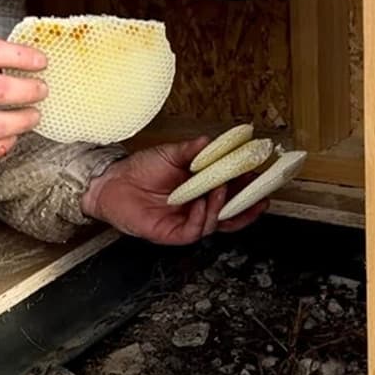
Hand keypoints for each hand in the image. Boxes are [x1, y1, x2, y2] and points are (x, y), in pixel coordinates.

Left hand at [80, 136, 267, 244]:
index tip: (261, 177)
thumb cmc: (141, 169)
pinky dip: (202, 218)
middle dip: (248, 206)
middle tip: (259, 194)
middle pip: (231, 213)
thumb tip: (211, 141)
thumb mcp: (171, 154)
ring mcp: (188, 222)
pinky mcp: (173, 233)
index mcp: (203, 190)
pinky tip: (202, 203)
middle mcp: (199, 208)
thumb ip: (193, 150)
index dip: (248, 188)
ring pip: (217, 223)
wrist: (113, 182)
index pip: (232, 192)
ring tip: (223, 189)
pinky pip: (195, 231)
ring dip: (223, 207)